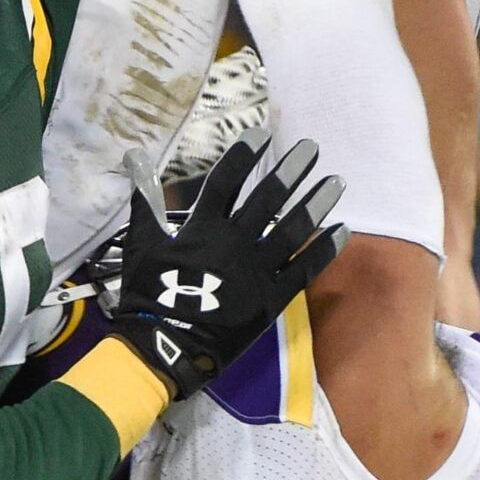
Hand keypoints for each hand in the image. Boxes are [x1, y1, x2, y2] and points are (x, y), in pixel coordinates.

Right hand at [110, 128, 346, 397]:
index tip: (263, 133)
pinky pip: (303, 270)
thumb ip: (144, 203)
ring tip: (337, 180)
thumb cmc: (148, 295)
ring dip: (316, 203)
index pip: (226, 180)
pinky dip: (324, 250)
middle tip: (311, 147)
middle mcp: (234, 242)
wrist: (164, 346)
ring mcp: (256, 271)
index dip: (244, 155)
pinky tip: (343, 230)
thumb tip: (135, 161)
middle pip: (267, 198)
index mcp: (202, 228)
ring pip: (292, 230)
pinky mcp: (271, 299)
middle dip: (290, 170)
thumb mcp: (140, 245)